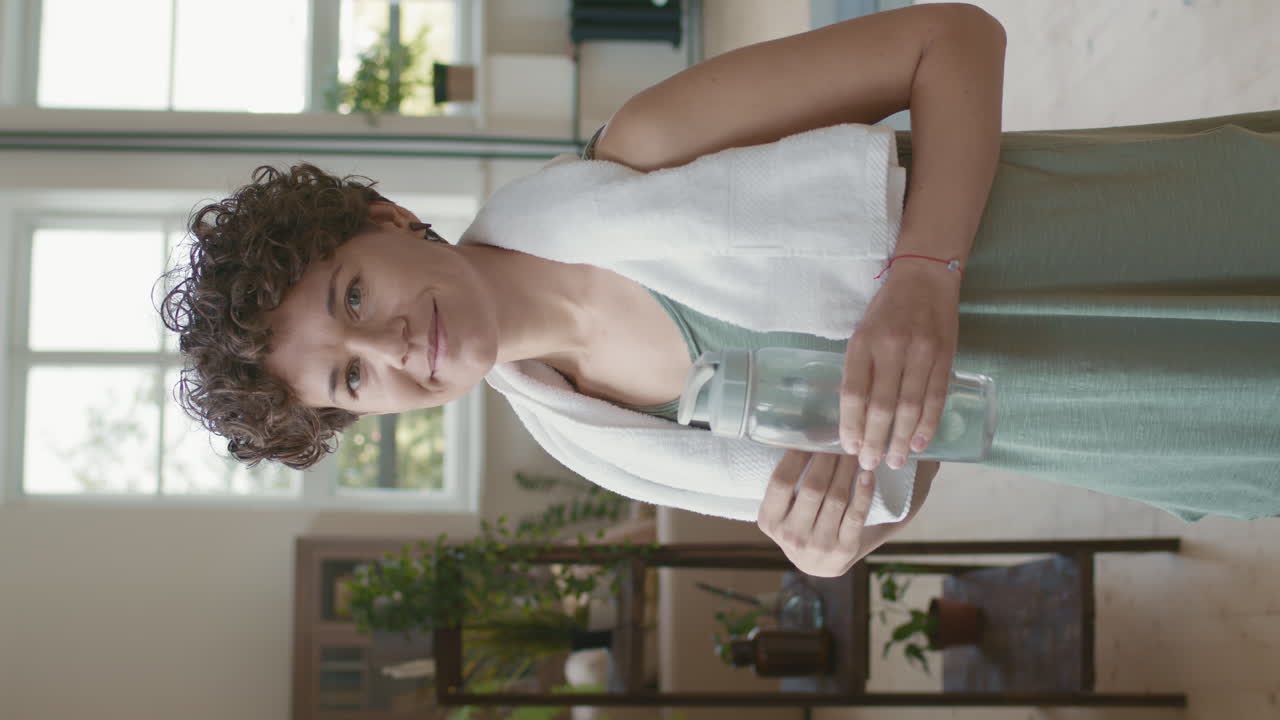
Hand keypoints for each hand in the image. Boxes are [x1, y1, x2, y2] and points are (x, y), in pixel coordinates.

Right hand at [757, 450, 876, 577]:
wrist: (822, 565)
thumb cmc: (803, 526)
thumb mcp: (783, 511)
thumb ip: (789, 483)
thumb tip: (804, 435)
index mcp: (770, 521)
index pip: (780, 482)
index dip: (796, 456)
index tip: (811, 438)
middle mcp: (792, 537)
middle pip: (812, 487)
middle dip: (828, 458)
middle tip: (839, 440)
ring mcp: (819, 546)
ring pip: (836, 498)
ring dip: (847, 469)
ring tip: (854, 452)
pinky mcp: (845, 550)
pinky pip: (856, 515)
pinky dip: (863, 492)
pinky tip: (868, 475)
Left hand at [841, 259, 961, 470]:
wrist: (925, 278)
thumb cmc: (887, 310)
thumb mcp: (862, 333)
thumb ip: (859, 370)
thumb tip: (855, 417)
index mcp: (863, 342)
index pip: (853, 392)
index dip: (851, 425)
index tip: (849, 448)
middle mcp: (891, 348)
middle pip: (881, 406)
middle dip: (875, 440)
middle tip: (871, 465)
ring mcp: (920, 352)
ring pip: (910, 407)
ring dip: (902, 439)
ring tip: (896, 461)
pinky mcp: (945, 355)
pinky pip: (936, 397)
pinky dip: (928, 424)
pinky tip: (920, 443)